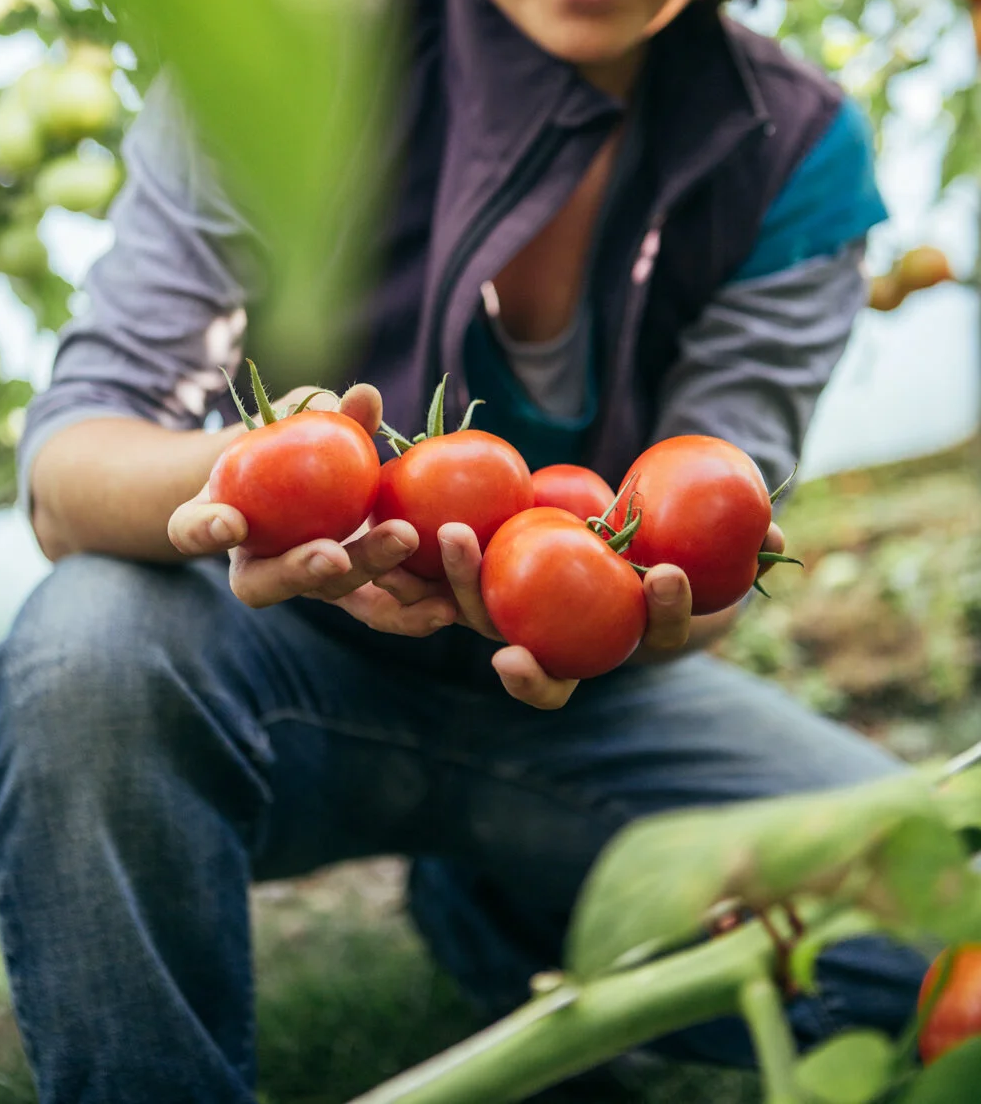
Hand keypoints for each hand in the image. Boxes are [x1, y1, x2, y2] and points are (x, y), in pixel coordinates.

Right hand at [167, 383, 457, 637]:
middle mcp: (256, 566)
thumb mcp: (295, 418)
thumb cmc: (287, 438)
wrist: (310, 483)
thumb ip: (321, 412)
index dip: (205, 530)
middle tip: (333, 554)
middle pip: (271, 581)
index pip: (193, 529)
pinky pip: (380, 608)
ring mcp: (307, 583)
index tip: (227, 522)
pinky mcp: (355, 593)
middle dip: (302, 569)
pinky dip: (411, 609)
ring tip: (403, 551)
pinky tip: (448, 603)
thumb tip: (365, 396)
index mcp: (216, 521)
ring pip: (332, 596)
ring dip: (370, 581)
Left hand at [426, 518, 789, 703]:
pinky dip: (427, 563)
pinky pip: (451, 577)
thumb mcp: (720, 549)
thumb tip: (776, 527)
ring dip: (459, 585)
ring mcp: (523, 622)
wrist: (623, 545)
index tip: (663, 579)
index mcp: (638, 638)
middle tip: (504, 615)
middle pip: (542, 663)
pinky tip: (407, 518)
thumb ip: (748, 541)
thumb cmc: (687, 551)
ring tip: (445, 536)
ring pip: (482, 621)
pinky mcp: (486, 586)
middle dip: (521, 651)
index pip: (647, 642)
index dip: (652, 623)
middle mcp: (574, 648)